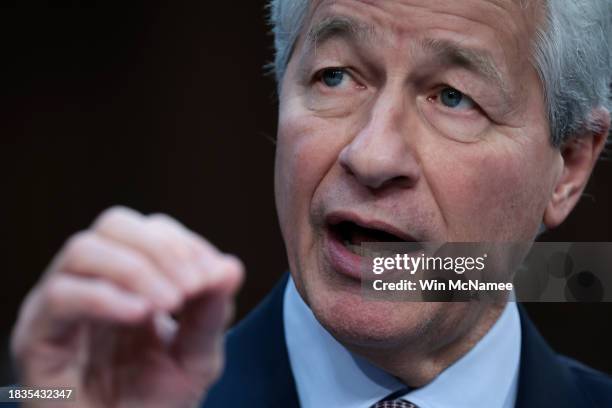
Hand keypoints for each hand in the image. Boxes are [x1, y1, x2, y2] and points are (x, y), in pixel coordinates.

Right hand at [10, 207, 243, 407]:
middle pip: (116, 224)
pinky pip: (61, 296)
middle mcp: (93, 282)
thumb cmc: (153, 404)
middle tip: (192, 287)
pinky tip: (140, 314)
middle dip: (162, 248)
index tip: (214, 278)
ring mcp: (62, 305)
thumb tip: (232, 266)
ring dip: (136, 268)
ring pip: (84, 249)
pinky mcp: (37, 337)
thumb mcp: (195, 357)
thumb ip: (212, 313)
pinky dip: (105, 296)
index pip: (154, 230)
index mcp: (131, 279)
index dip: (186, 245)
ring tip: (171, 302)